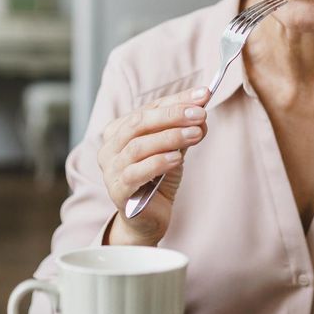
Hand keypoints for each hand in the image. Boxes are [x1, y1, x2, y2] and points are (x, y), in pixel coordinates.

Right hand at [98, 86, 208, 245]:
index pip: (149, 108)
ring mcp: (111, 170)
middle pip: (139, 123)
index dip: (177, 100)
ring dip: (170, 137)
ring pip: (138, 146)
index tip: (204, 95)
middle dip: (172, 115)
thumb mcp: (173, 150)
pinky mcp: (118, 191)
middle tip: (200, 114)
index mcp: (119, 131)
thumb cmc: (158, 179)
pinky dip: (159, 162)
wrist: (149, 218)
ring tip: (196, 134)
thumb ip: (183, 131)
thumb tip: (201, 112)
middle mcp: (110, 148)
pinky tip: (178, 158)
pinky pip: (136, 173)